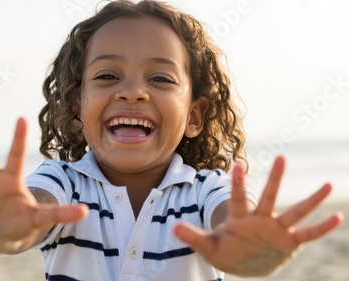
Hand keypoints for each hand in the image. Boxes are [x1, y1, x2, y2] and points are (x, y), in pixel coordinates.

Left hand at [173, 156, 343, 275]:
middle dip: (275, 179)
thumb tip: (173, 228)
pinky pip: (307, 234)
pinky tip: (337, 218)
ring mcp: (276, 229)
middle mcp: (260, 219)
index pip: (238, 198)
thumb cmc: (225, 249)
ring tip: (329, 184)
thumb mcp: (208, 245)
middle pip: (269, 197)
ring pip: (295, 212)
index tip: (238, 164)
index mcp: (239, 218)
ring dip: (311, 201)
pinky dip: (321, 229)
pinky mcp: (287, 242)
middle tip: (282, 157)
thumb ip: (193, 237)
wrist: (241, 261)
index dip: (238, 183)